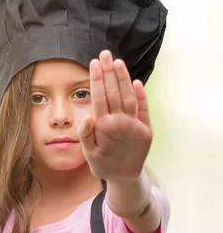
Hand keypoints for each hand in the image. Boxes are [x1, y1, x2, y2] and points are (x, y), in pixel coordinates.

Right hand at [77, 50, 152, 181]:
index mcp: (104, 127)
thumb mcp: (87, 153)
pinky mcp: (146, 129)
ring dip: (123, 78)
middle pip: (113, 91)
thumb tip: (87, 116)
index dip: (97, 78)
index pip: (99, 97)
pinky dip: (141, 95)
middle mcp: (120, 123)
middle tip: (104, 54)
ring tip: (117, 62)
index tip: (94, 63)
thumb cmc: (103, 164)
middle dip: (108, 71)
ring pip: (128, 96)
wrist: (125, 178)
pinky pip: (144, 108)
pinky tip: (135, 81)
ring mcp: (135, 125)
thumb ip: (85, 134)